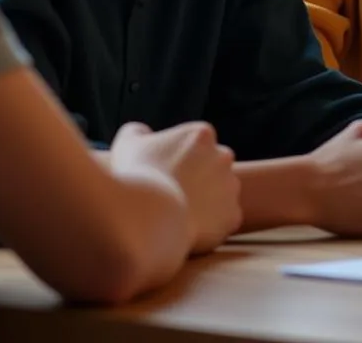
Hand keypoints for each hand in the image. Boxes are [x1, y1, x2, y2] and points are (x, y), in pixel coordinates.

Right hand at [111, 121, 241, 254]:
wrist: (148, 216)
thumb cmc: (136, 177)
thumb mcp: (129, 144)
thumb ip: (137, 132)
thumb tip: (142, 132)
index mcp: (202, 135)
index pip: (195, 145)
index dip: (179, 160)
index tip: (165, 174)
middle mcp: (223, 156)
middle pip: (211, 167)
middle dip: (197, 178)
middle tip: (174, 195)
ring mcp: (231, 186)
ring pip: (220, 193)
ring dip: (206, 201)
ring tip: (180, 214)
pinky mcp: (233, 215)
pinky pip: (224, 220)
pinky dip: (211, 226)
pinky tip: (190, 229)